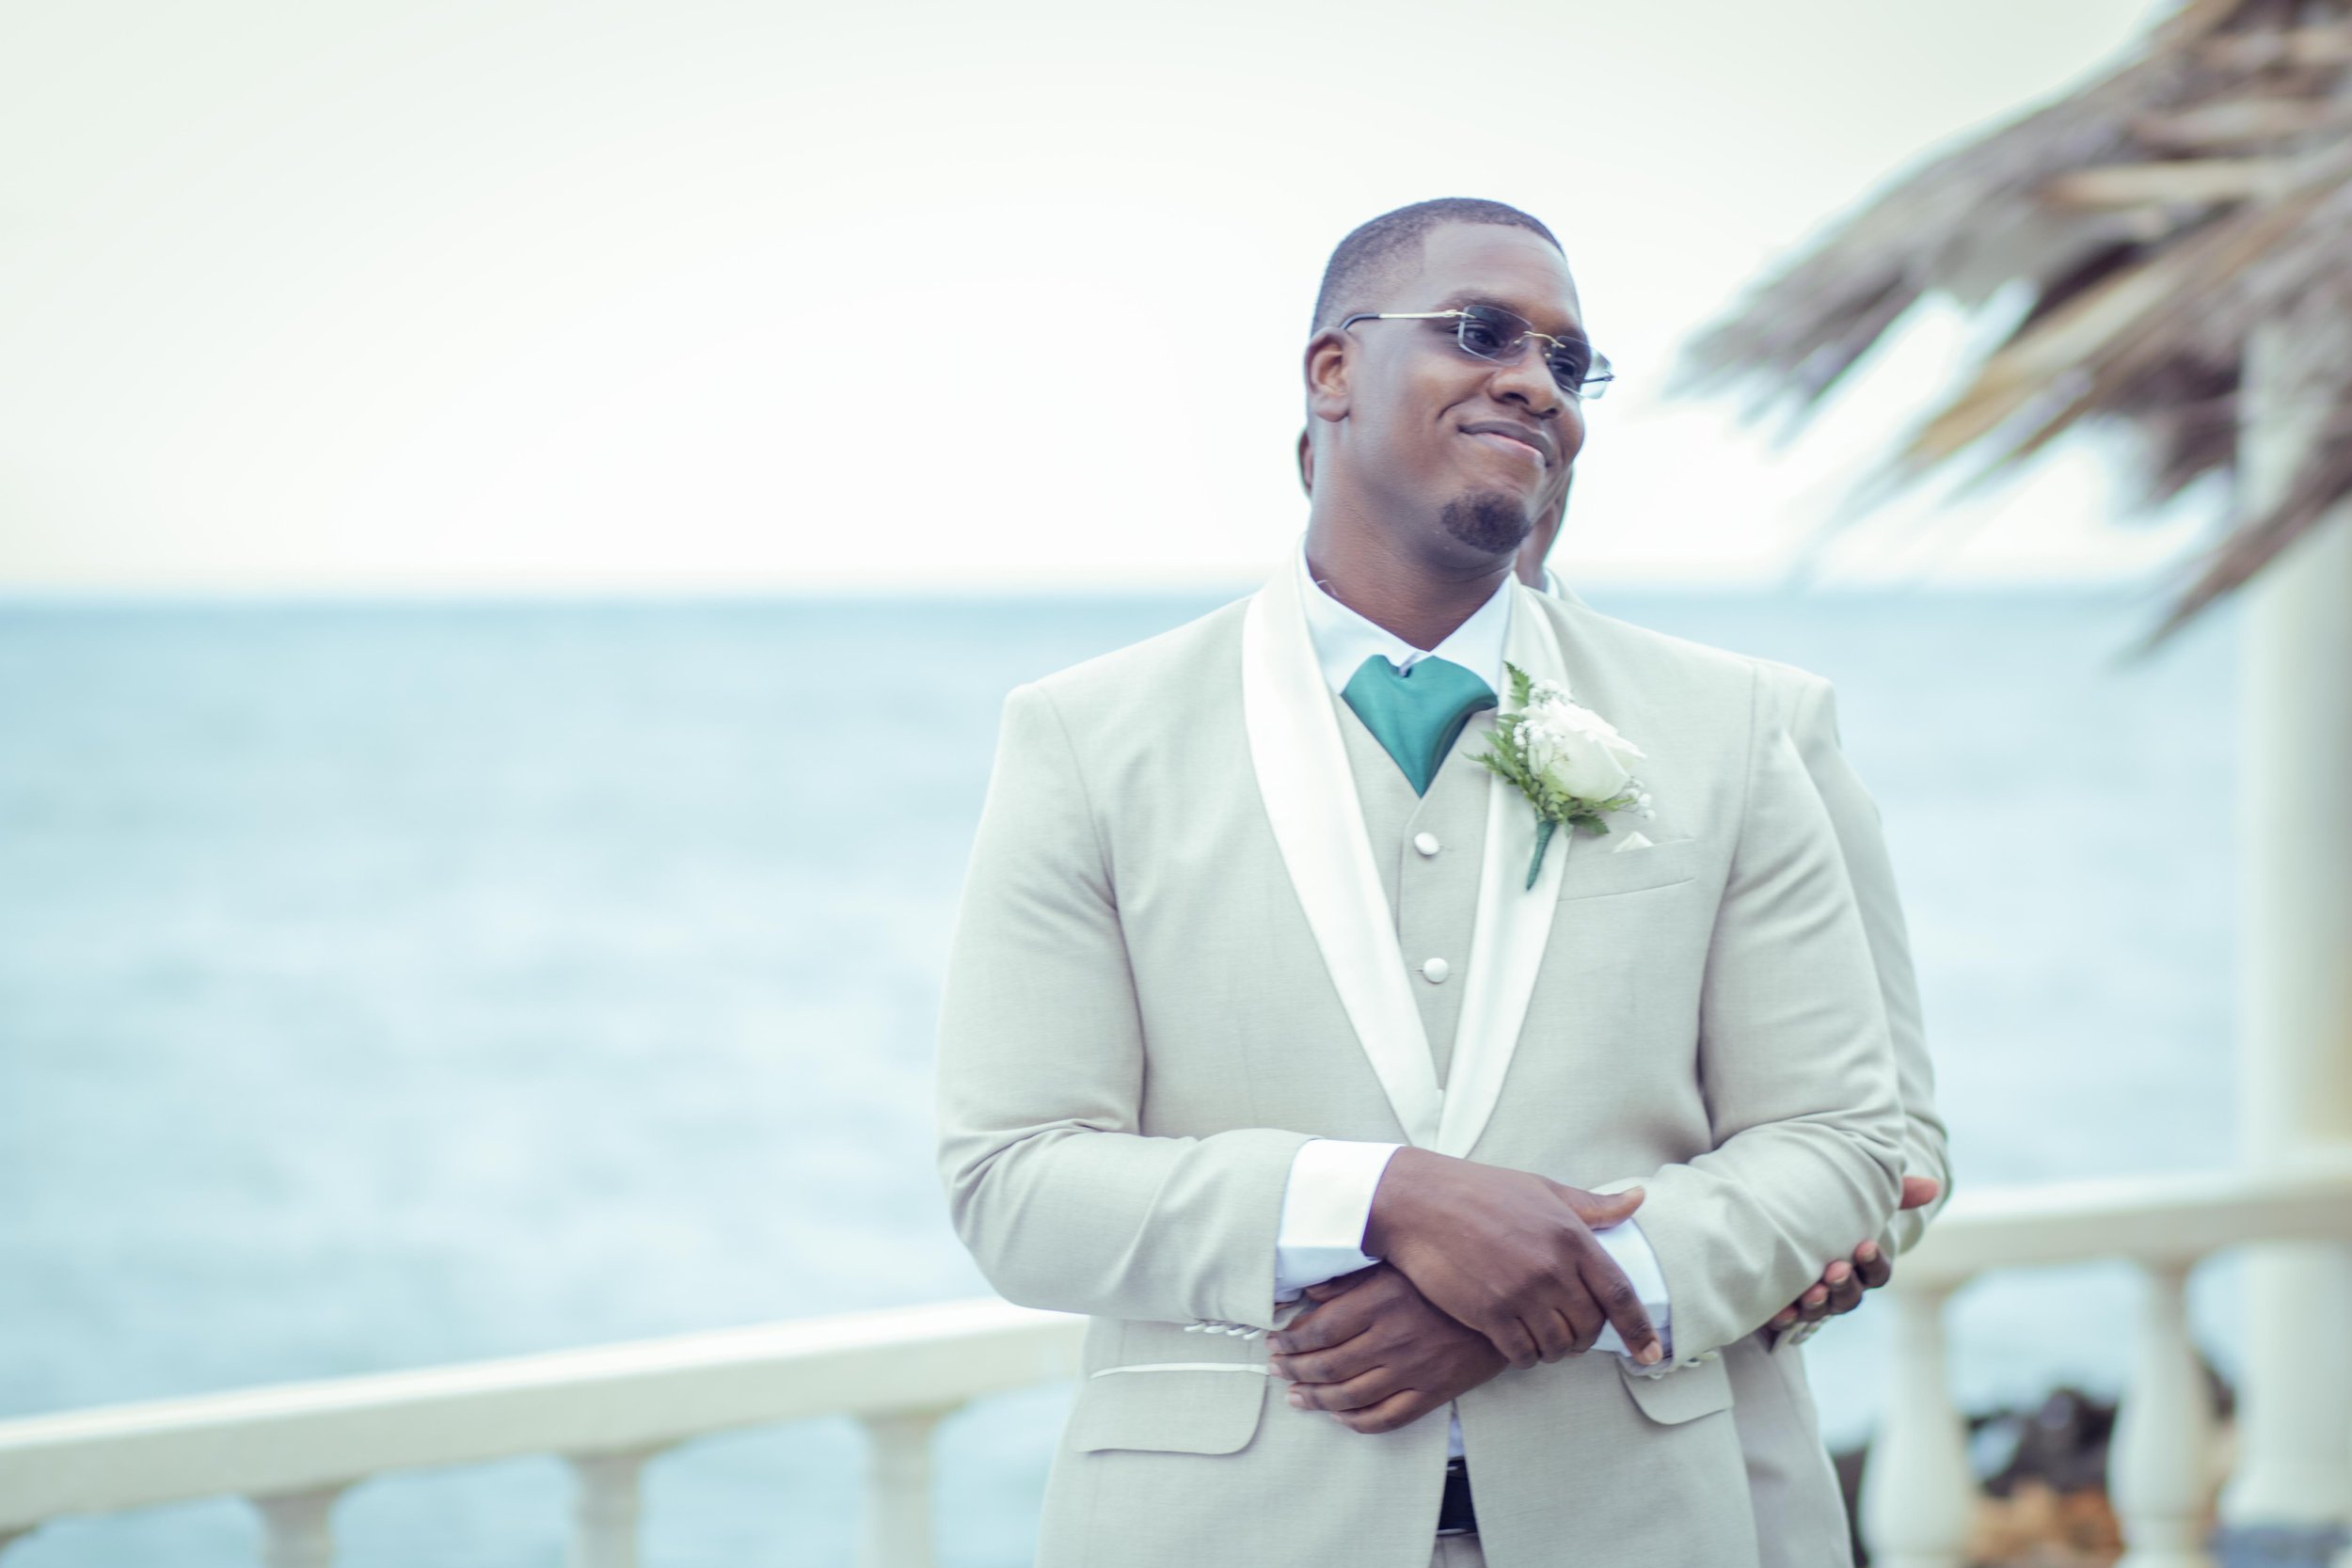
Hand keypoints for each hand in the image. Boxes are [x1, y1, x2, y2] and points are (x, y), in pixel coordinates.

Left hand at [1266, 1264, 1506, 1434]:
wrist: (1505, 1304)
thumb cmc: (1444, 1280)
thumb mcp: (1395, 1265)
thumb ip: (1349, 1279)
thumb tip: (1305, 1291)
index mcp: (1379, 1300)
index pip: (1318, 1330)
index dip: (1289, 1342)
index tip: (1275, 1344)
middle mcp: (1392, 1337)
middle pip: (1327, 1365)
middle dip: (1294, 1371)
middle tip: (1277, 1372)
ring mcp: (1413, 1369)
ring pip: (1349, 1396)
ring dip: (1316, 1399)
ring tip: (1298, 1397)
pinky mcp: (1433, 1392)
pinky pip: (1385, 1418)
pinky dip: (1356, 1421)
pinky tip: (1340, 1416)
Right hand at [1362, 1147, 1660, 1371]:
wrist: (1419, 1202)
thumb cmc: (1482, 1191)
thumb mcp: (1542, 1190)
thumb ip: (1592, 1205)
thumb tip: (1638, 1199)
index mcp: (1571, 1235)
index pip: (1620, 1294)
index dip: (1640, 1329)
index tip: (1653, 1355)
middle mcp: (1552, 1267)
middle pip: (1589, 1326)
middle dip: (1585, 1338)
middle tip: (1572, 1334)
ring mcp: (1521, 1293)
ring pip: (1558, 1345)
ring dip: (1555, 1350)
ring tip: (1544, 1339)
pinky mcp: (1489, 1314)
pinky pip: (1522, 1354)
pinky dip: (1525, 1356)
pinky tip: (1517, 1343)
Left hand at [1768, 1175, 1941, 1332]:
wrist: (1777, 1228)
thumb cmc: (1829, 1213)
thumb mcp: (1857, 1200)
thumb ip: (1893, 1193)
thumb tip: (1932, 1186)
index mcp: (1860, 1267)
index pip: (1878, 1273)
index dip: (1873, 1263)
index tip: (1865, 1245)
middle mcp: (1840, 1288)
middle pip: (1851, 1297)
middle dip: (1844, 1285)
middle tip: (1835, 1268)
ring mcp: (1813, 1301)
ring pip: (1822, 1311)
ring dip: (1819, 1303)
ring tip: (1812, 1290)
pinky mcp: (1784, 1306)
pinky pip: (1788, 1320)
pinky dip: (1786, 1317)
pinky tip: (1782, 1310)